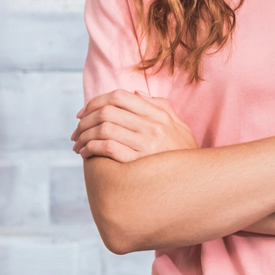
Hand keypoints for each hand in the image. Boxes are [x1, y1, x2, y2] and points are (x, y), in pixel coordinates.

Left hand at [73, 91, 198, 162]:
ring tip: (78, 146)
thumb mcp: (180, 127)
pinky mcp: (139, 162)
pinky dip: (91, 148)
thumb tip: (137, 93)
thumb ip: (161, 107)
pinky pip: (107, 148)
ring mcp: (146, 144)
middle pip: (106, 112)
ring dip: (84, 136)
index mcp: (159, 115)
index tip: (83, 114)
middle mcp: (153, 126)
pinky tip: (87, 154)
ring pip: (103, 129)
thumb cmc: (185, 155)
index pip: (120, 96)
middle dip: (84, 121)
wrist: (198, 181)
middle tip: (76, 133)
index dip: (95, 102)